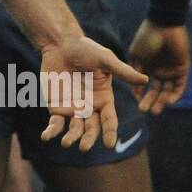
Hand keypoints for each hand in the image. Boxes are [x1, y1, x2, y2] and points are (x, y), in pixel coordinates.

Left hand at [39, 36, 147, 150]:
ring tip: (66, 143)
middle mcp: (90, 108)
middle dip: (88, 138)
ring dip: (71, 137)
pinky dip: (51, 131)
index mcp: (104, 99)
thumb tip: (146, 79)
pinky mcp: (57, 107)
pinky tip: (46, 137)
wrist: (60, 45)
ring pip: (74, 129)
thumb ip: (123, 72)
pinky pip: (55, 123)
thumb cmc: (85, 50)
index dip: (110, 132)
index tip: (109, 144)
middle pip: (92, 128)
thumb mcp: (105, 60)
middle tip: (83, 147)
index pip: (109, 120)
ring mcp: (73, 109)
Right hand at [128, 21, 190, 114]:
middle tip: (144, 111)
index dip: (140, 95)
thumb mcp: (136, 55)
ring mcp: (171, 71)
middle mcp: (158, 71)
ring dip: (162, 101)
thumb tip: (134, 89)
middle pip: (155, 91)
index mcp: (146, 67)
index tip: (136, 102)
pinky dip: (174, 95)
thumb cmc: (147, 38)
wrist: (163, 26)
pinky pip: (179, 86)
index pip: (143, 86)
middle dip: (150, 101)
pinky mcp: (182, 70)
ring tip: (155, 111)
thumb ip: (135, 71)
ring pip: (167, 91)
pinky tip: (168, 102)